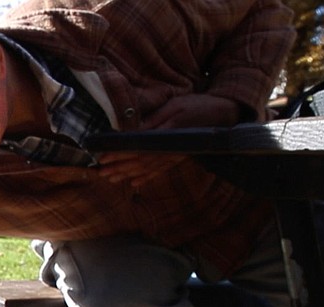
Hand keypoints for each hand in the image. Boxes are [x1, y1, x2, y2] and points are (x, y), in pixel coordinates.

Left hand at [97, 94, 239, 187]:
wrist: (222, 113)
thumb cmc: (196, 105)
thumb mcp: (173, 106)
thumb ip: (152, 120)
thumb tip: (131, 131)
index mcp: (167, 134)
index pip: (137, 147)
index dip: (119, 153)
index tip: (102, 157)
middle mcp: (169, 149)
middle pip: (139, 161)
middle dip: (118, 167)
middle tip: (100, 172)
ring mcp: (174, 155)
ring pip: (147, 169)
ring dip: (127, 174)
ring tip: (110, 179)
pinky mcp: (178, 157)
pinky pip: (160, 171)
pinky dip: (146, 177)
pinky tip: (134, 183)